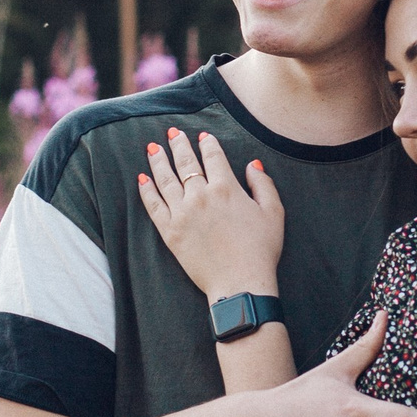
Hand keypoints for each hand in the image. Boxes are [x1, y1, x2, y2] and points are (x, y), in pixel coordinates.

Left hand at [137, 128, 283, 300]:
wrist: (240, 283)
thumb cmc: (261, 250)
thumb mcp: (274, 213)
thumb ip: (263, 184)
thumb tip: (252, 164)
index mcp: (226, 188)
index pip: (212, 157)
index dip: (207, 143)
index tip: (202, 136)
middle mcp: (201, 196)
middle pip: (185, 162)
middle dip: (178, 144)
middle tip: (172, 133)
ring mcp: (182, 214)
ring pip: (165, 179)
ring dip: (158, 161)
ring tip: (152, 148)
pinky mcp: (170, 232)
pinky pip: (153, 206)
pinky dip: (146, 191)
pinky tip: (142, 179)